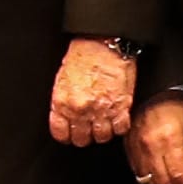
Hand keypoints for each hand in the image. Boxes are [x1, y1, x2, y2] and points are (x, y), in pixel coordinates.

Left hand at [47, 35, 136, 150]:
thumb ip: (63, 101)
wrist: (103, 44)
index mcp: (62, 102)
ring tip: (104, 123)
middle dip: (85, 135)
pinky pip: (120, 129)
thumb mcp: (62, 80)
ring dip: (103, 132)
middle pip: (81, 139)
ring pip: (101, 137)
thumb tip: (65, 115)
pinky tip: (117, 120)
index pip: (61, 133)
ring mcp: (101, 110)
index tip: (71, 133)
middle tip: (88, 128)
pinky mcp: (121, 107)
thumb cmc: (83, 56)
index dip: (66, 135)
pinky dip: (120, 127)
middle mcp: (80, 110)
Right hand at [128, 94, 182, 183]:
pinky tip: (161, 170)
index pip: (179, 175)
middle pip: (163, 181)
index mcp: (169, 139)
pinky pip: (137, 171)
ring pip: (149, 180)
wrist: (155, 89)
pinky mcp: (128, 146)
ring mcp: (136, 146)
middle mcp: (150, 145)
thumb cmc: (177, 104)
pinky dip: (150, 176)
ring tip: (176, 178)